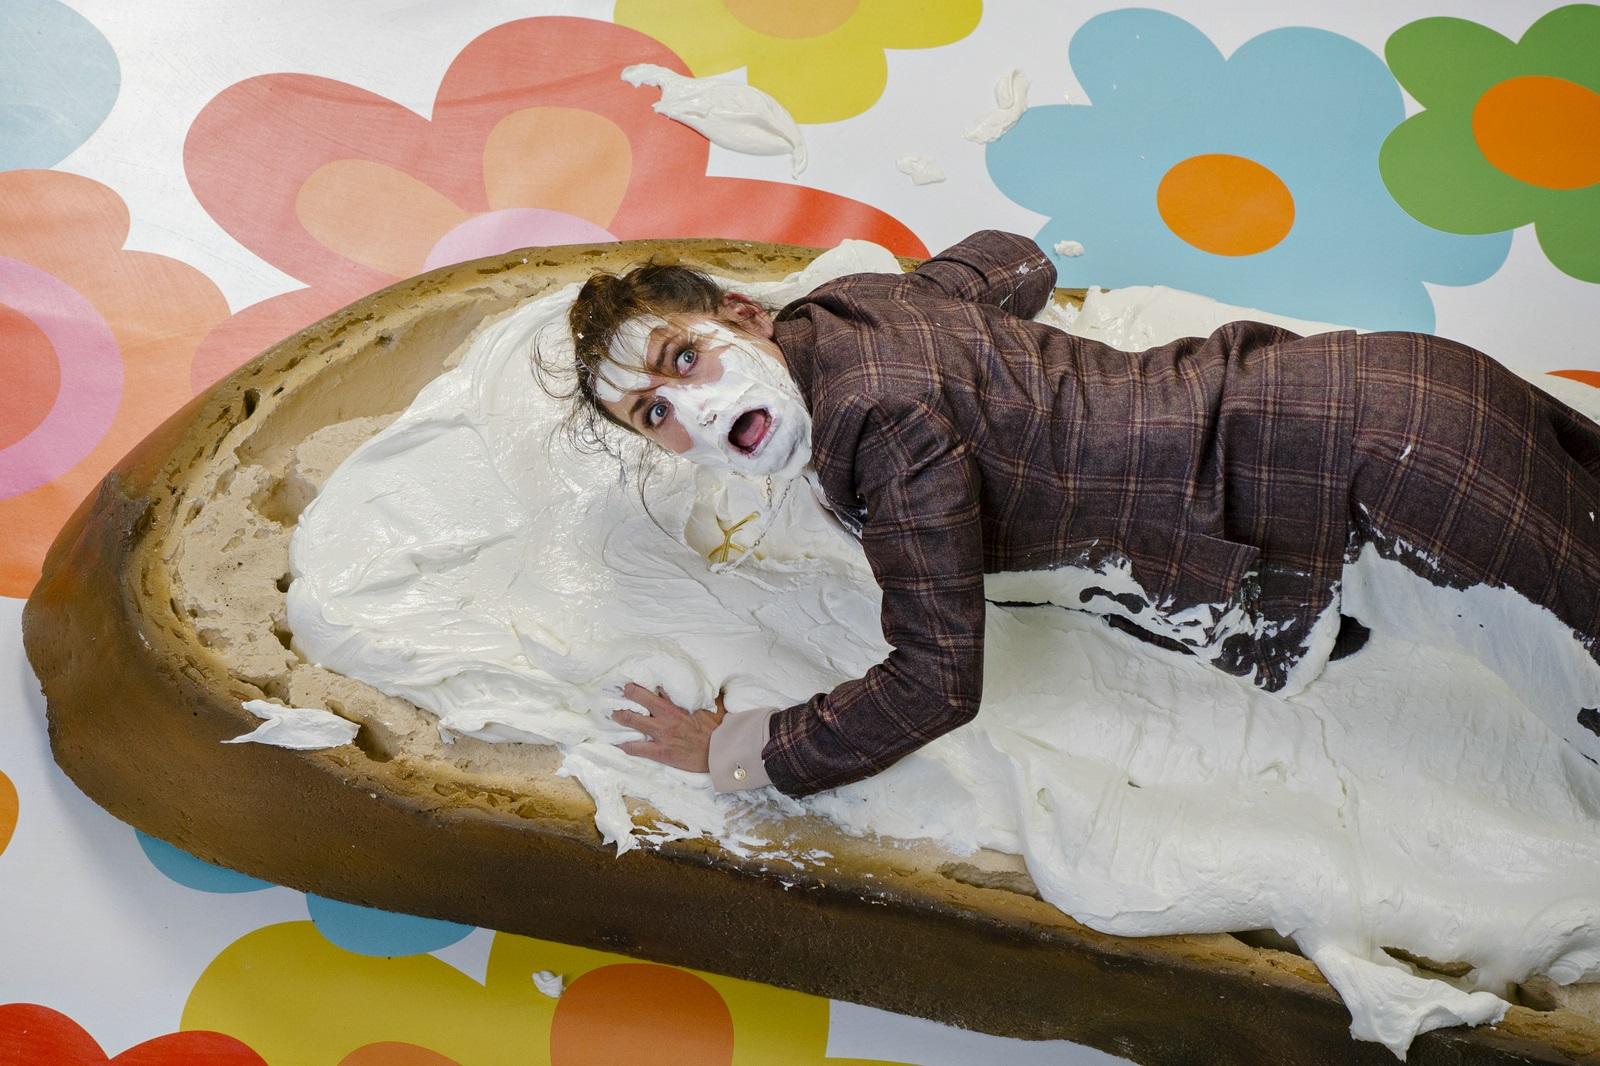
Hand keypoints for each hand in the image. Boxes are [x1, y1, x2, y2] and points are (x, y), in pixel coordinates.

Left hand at [610, 682, 727, 772]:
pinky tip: (618, 742)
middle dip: (628, 693)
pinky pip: (637, 748)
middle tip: (619, 692)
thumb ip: (701, 696)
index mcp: (678, 705)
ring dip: (621, 717)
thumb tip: (704, 685)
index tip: (635, 679)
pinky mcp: (660, 752)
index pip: (657, 688)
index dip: (645, 683)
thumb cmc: (715, 730)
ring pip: (634, 722)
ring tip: (614, 714)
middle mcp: (666, 717)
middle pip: (641, 700)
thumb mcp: (710, 707)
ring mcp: (662, 735)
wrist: (718, 752)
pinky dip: (625, 745)